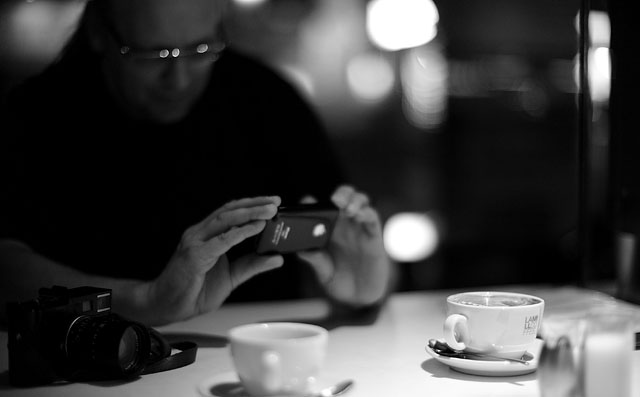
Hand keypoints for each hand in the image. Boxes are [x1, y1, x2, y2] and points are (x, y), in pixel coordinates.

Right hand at [143, 196, 283, 324]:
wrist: (167, 306)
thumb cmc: (193, 291)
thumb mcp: (231, 277)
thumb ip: (252, 265)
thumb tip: (276, 258)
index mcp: (207, 235)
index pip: (230, 213)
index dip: (251, 205)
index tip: (272, 203)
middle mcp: (199, 234)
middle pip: (229, 211)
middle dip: (254, 204)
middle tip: (275, 202)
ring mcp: (195, 242)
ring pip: (225, 220)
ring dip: (249, 213)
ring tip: (269, 211)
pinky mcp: (194, 256)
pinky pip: (221, 241)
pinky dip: (240, 233)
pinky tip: (255, 228)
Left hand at [298, 185, 392, 306]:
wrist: (360, 298)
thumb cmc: (339, 281)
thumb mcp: (323, 272)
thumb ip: (316, 260)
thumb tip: (303, 250)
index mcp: (327, 229)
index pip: (319, 209)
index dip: (311, 202)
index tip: (306, 202)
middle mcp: (344, 225)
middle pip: (344, 198)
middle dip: (340, 194)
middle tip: (335, 202)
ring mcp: (359, 228)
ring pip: (360, 202)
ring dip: (354, 200)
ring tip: (347, 209)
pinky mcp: (374, 236)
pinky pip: (373, 218)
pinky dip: (367, 213)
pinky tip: (359, 216)